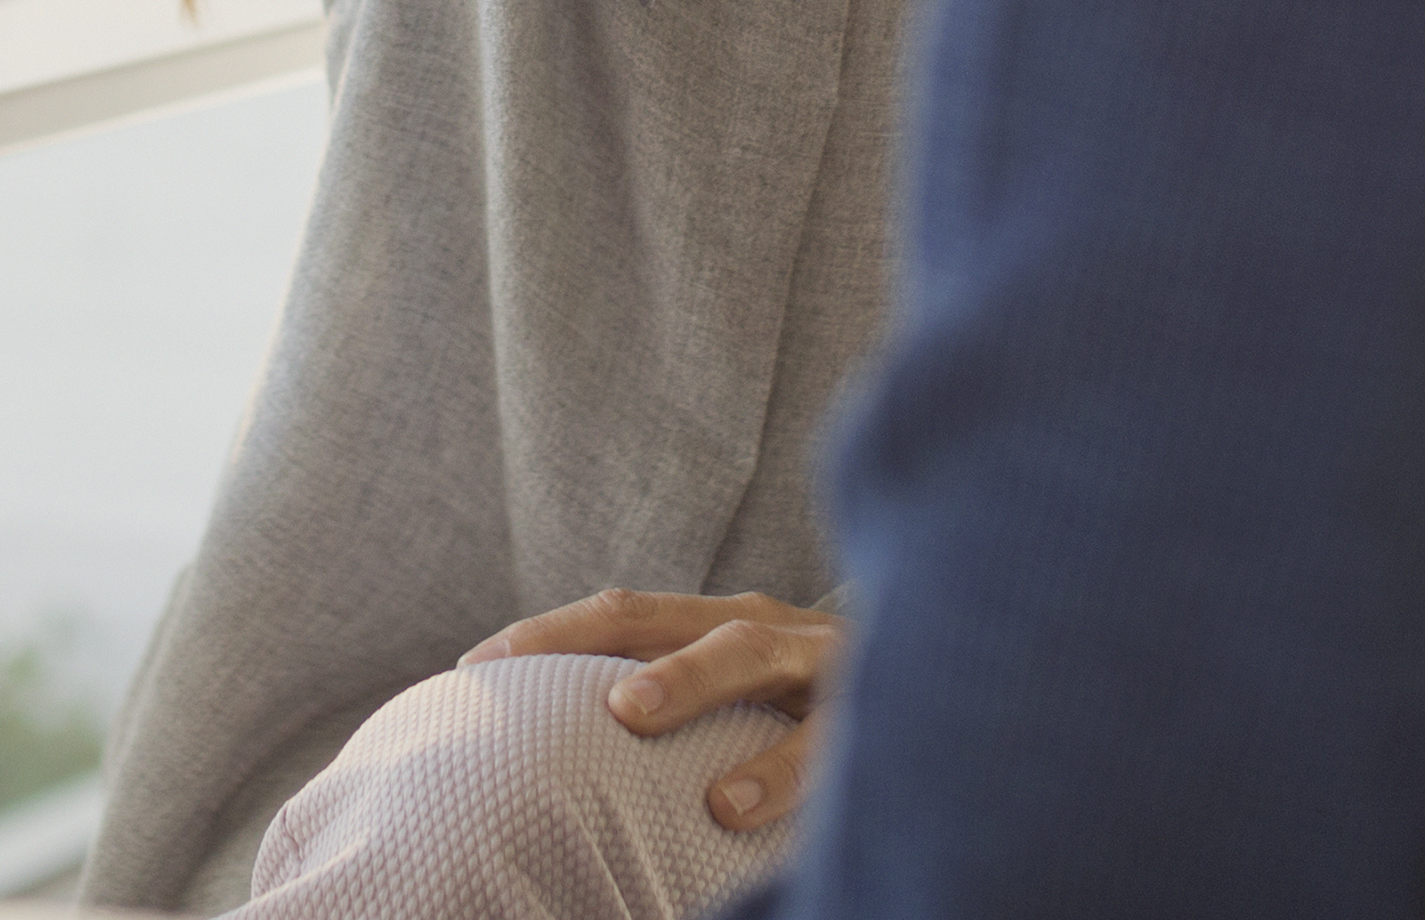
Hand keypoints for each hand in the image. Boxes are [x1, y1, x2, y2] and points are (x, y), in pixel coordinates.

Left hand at [463, 585, 848, 832]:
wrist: (951, 670)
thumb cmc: (810, 701)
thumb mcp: (744, 686)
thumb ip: (667, 691)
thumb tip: (563, 739)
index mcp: (728, 618)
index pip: (627, 613)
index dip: (551, 633)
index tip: (472, 665)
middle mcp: (776, 629)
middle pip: (695, 624)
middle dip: (628, 653)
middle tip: (587, 697)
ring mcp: (829, 665)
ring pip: (762, 662)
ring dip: (696, 684)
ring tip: (657, 739)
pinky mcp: (878, 712)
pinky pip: (832, 743)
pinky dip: (780, 774)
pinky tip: (734, 811)